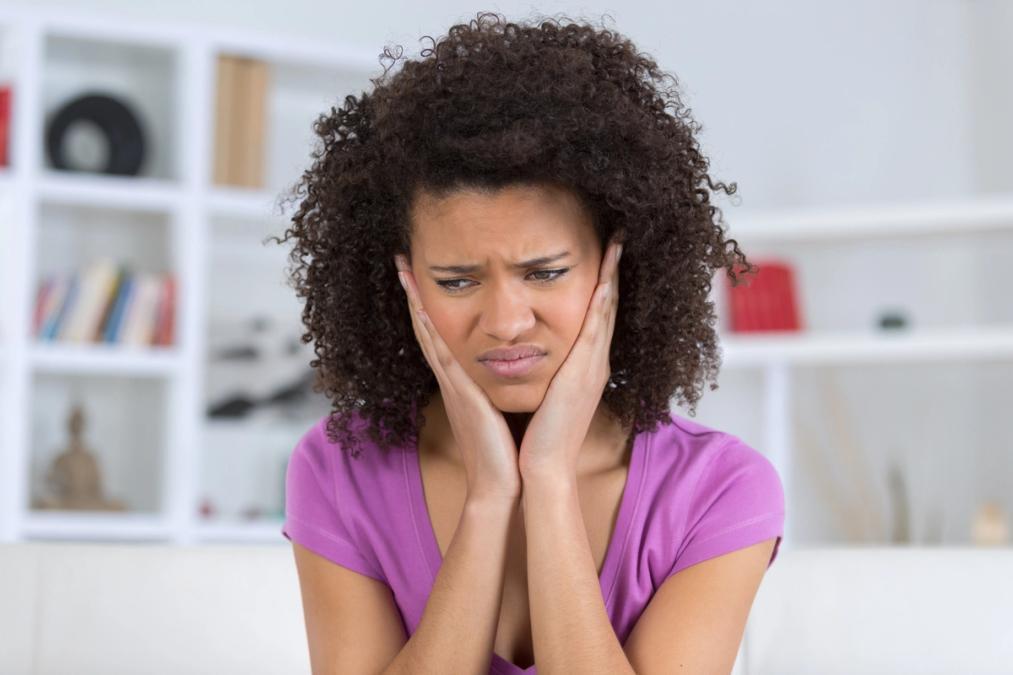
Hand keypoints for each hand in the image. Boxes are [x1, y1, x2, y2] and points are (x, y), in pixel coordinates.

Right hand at [394, 254, 521, 503]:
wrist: (504, 487)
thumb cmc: (507, 453)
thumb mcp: (500, 412)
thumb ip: (496, 392)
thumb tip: (510, 374)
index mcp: (464, 383)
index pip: (442, 336)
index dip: (429, 307)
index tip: (421, 277)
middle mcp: (453, 380)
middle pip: (428, 328)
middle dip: (414, 295)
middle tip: (402, 261)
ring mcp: (454, 387)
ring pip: (429, 335)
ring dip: (415, 302)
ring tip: (403, 271)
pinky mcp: (462, 395)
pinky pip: (443, 357)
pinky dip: (429, 332)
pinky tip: (422, 309)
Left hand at [517, 236, 622, 481]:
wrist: (542, 467)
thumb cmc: (538, 436)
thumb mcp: (545, 396)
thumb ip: (545, 374)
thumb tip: (530, 355)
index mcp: (583, 367)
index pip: (595, 315)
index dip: (602, 283)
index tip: (602, 253)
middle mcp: (594, 362)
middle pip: (607, 305)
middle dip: (613, 269)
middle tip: (618, 235)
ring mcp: (593, 366)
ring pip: (605, 309)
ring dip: (611, 274)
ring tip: (615, 242)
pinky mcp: (585, 372)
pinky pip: (595, 327)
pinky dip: (602, 299)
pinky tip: (605, 275)